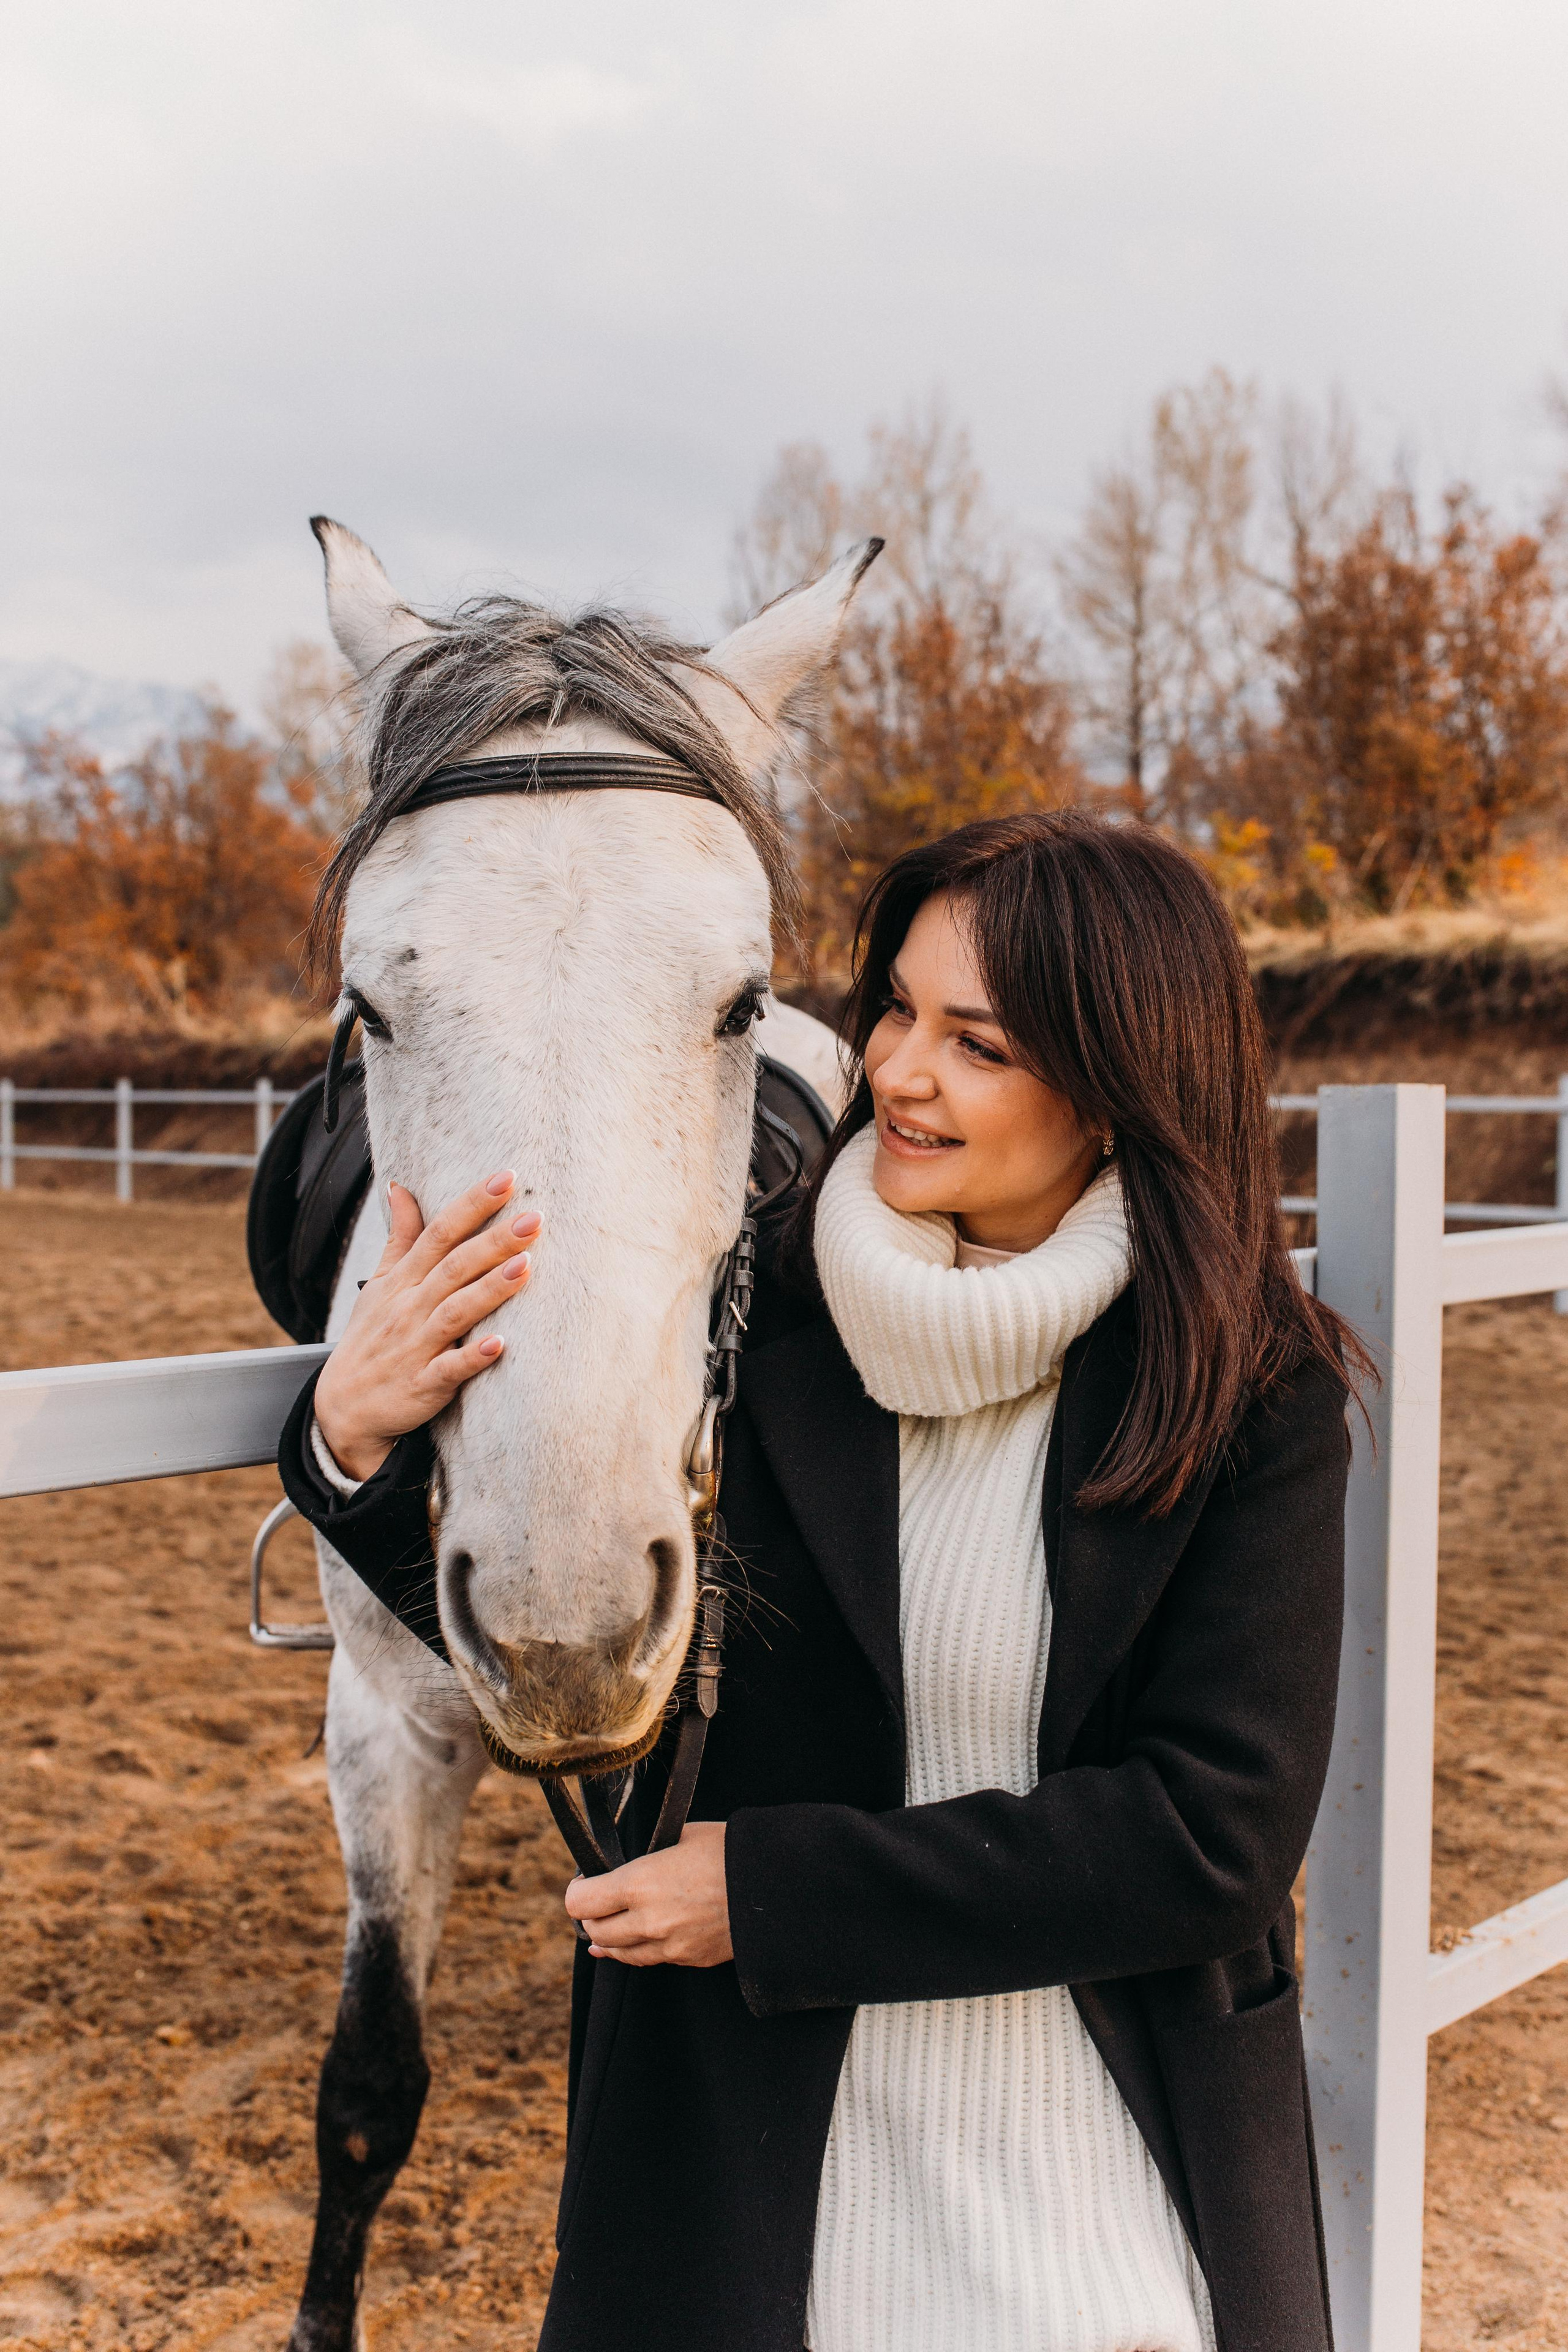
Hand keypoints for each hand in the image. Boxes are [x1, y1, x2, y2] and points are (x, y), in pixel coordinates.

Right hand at [313, 1170, 540, 1481]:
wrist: (342, 1409)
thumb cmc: (369, 1340)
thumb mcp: (379, 1285)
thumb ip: (400, 1238)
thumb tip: (400, 1187)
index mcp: (403, 1281)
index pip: (439, 1233)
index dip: (472, 1205)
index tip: (506, 1178)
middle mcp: (410, 1308)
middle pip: (454, 1267)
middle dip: (494, 1240)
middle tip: (534, 1217)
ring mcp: (416, 1347)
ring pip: (456, 1312)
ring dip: (490, 1289)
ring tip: (527, 1265)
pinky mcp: (424, 1385)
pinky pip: (450, 1369)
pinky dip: (473, 1357)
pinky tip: (500, 1344)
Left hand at [563, 1823, 732, 1967]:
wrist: (775, 1886)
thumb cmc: (728, 1850)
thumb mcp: (680, 1836)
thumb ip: (646, 1854)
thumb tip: (626, 1863)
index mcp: (640, 1883)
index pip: (580, 1903)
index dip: (577, 1891)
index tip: (584, 1881)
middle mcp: (648, 1921)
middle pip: (595, 1931)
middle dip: (590, 1916)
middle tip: (597, 1900)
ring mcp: (668, 1945)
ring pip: (619, 1953)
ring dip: (610, 1938)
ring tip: (608, 1923)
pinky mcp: (688, 1959)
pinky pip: (649, 1959)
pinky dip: (637, 1949)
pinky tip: (633, 1941)